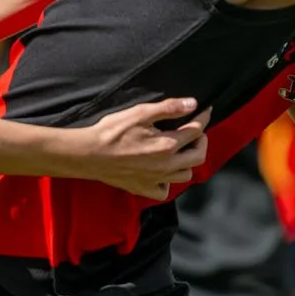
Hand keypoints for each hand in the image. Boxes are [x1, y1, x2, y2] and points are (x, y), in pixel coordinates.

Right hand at [78, 97, 209, 199]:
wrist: (89, 154)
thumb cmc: (112, 131)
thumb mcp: (141, 113)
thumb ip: (168, 108)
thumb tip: (192, 104)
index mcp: (167, 145)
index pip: (196, 131)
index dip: (203, 118)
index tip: (205, 111)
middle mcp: (166, 165)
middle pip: (198, 156)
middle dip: (202, 142)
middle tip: (197, 132)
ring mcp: (156, 179)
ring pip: (185, 175)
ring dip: (188, 162)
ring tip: (181, 151)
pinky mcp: (143, 188)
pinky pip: (164, 191)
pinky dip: (167, 183)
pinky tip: (162, 173)